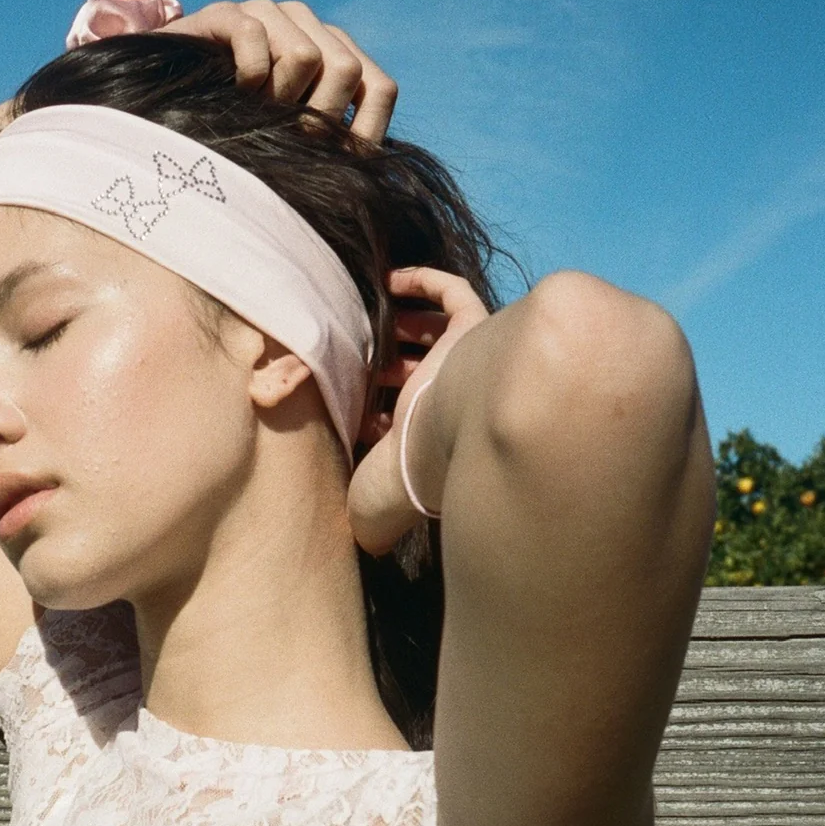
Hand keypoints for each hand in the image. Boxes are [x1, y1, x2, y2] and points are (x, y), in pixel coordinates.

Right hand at [157, 0, 398, 141]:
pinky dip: (246, 77)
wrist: (160, 110)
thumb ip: (330, 149)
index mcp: (333, 55)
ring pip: (305, 56)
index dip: (359, 133)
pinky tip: (231, 91)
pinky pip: (254, 37)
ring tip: (250, 112)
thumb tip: (368, 172)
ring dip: (275, 99)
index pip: (379, 90)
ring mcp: (267, 13)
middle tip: (277, 137)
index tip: (325, 164)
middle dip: (313, 117)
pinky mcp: (225, 13)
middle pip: (346, 71)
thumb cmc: (233, 137)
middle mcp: (307, 26)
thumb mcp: (290, 147)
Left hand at [347, 266, 489, 553]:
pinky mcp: (475, 331)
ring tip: (370, 319)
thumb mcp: (372, 496)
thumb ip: (370, 516)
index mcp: (428, 438)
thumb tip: (366, 545)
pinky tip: (391, 280)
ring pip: (438, 333)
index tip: (349, 409)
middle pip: (421, 373)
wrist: (441, 445)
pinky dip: (424, 281)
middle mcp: (450, 399)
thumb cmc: (405, 480)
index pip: (402, 416)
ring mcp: (466, 364)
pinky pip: (454, 294)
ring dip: (404, 325)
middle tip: (363, 360)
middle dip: (391, 364)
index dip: (374, 407)